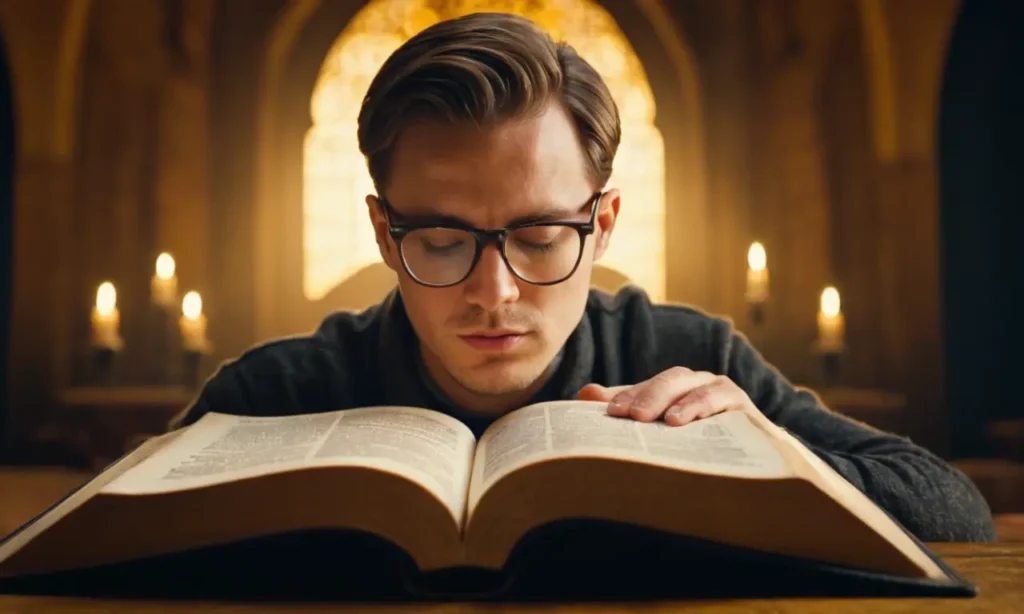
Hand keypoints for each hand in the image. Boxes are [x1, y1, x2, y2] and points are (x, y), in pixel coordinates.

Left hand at [576, 367, 757, 426]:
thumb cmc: (697, 441)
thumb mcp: (659, 428)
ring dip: (678, 402)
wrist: (752, 461)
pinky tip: (686, 421)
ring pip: (696, 388)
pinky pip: (722, 400)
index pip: (646, 385)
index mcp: (674, 387)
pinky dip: (703, 407)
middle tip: (628, 414)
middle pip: (669, 380)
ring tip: (662, 421)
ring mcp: (721, 391)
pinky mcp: (742, 406)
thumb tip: (583, 393)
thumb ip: (626, 408)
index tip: (606, 411)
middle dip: (648, 395)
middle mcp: (696, 383)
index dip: (626, 394)